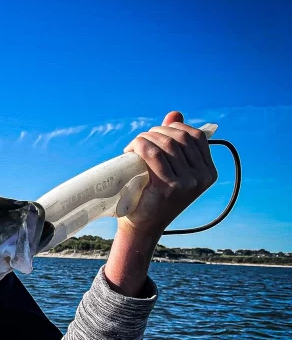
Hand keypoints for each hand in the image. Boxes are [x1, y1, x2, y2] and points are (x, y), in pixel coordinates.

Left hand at [120, 111, 217, 239]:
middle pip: (180, 138)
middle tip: (140, 142)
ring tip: (134, 147)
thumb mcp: (168, 167)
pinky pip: (154, 154)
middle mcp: (202, 177)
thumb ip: (174, 141)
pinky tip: (130, 151)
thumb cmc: (152, 195)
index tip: (156, 135)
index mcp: (208, 172)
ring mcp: (188, 182)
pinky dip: (140, 146)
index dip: (174, 128)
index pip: (196, 136)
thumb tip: (175, 113)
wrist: (141, 225)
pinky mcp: (170, 186)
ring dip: (146, 138)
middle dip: (157, 132)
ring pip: (167, 144)